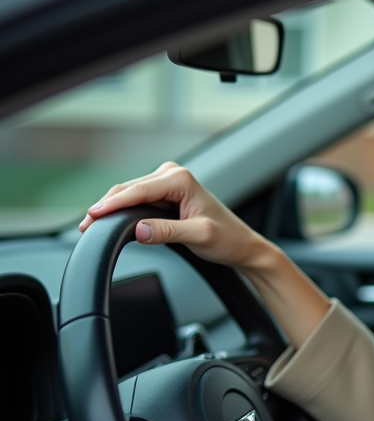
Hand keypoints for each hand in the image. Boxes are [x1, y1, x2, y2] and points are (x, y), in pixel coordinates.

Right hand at [77, 162, 331, 347]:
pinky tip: (109, 221)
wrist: (242, 245)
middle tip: (84, 227)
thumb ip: (168, 232)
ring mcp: (168, 183)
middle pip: (128, 190)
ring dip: (111, 209)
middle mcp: (173, 174)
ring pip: (129, 194)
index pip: (138, 190)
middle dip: (105, 207)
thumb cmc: (227, 239)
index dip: (112, 204)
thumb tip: (139, 230)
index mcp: (181, 179)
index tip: (92, 216)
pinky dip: (122, 211)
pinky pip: (136, 201)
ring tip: (90, 226)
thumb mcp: (198, 236)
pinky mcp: (165, 194)